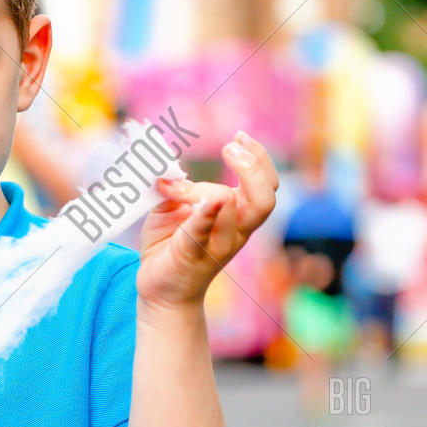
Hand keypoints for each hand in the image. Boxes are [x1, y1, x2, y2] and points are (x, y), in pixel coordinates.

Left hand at [136, 132, 278, 309]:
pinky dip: (208, 212)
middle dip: (254, 167)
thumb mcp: (173, 208)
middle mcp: (236, 231)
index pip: (266, 184)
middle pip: (266, 198)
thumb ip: (179, 187)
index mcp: (238, 216)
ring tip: (194, 177)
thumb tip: (169, 171)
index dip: (258, 158)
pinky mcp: (194, 254)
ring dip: (218, 186)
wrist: (160, 289)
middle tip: (231, 147)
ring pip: (239, 211)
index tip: (238, 137)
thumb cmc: (170, 245)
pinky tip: (209, 198)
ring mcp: (218, 245)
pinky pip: (204, 230)